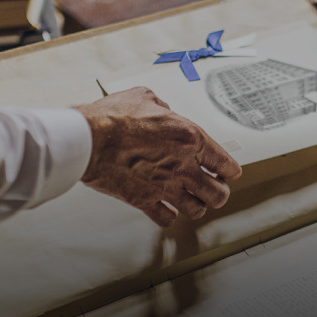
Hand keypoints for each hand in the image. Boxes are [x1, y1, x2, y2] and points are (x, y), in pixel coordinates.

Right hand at [74, 87, 241, 225]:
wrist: (87, 139)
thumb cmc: (112, 118)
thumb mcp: (146, 97)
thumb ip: (163, 107)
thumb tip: (165, 112)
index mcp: (189, 138)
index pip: (224, 163)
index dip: (229, 169)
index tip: (227, 171)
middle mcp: (182, 167)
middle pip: (218, 194)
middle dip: (219, 191)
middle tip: (213, 187)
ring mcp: (164, 187)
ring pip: (197, 210)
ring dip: (198, 205)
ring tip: (193, 199)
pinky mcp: (144, 201)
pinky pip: (167, 218)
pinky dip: (169, 215)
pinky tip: (167, 208)